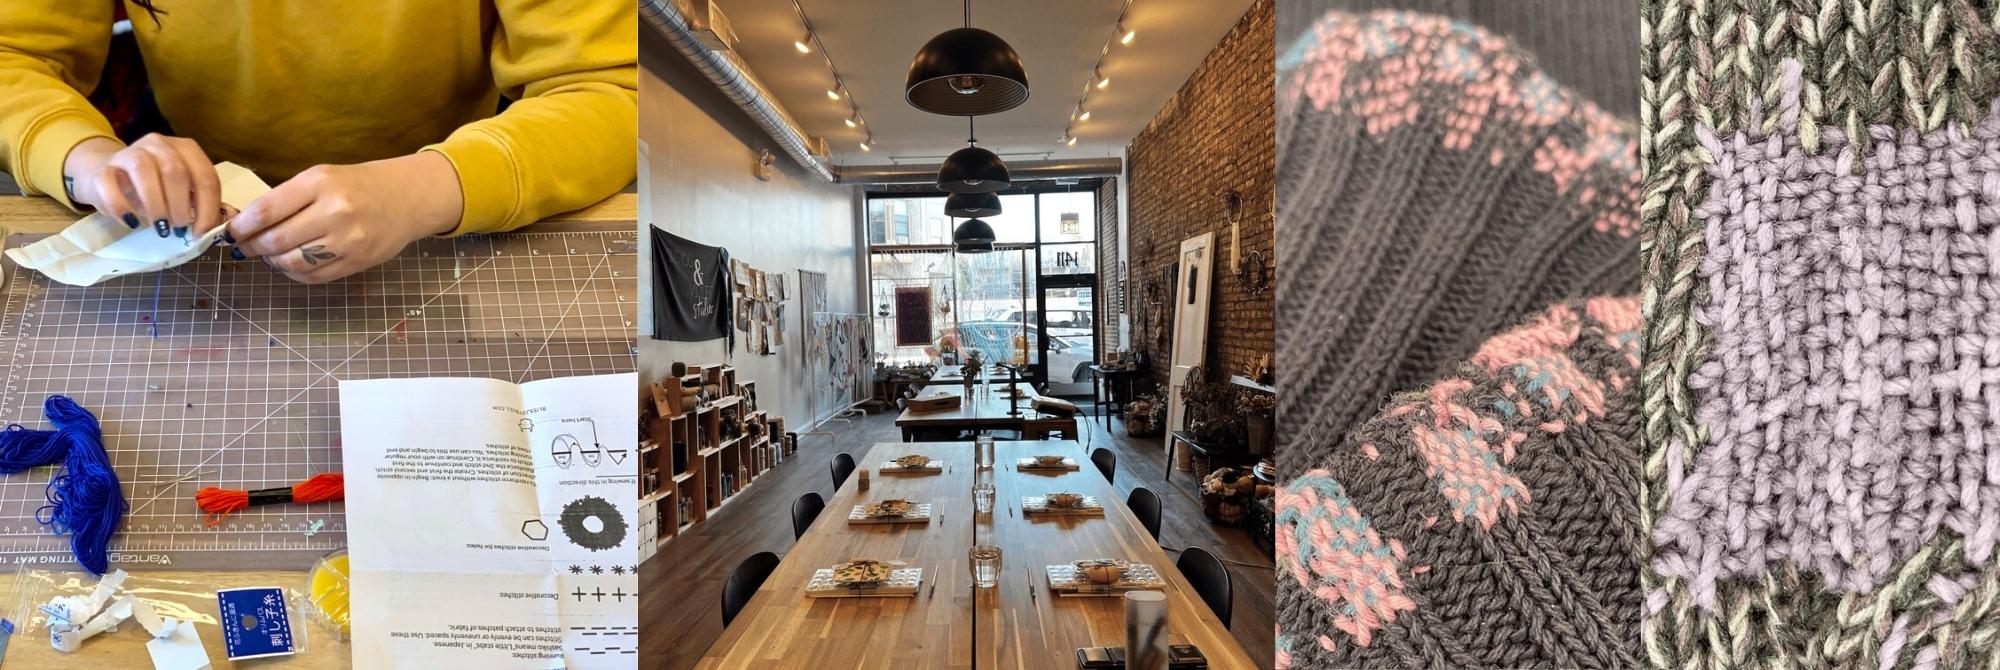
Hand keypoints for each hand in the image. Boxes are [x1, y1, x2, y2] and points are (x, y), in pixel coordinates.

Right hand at [63, 135, 222, 238]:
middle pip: (176, 172)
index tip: (202, 232)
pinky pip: (109, 184)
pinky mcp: (103, 169)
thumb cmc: (155, 188)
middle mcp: (158, 144)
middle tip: (179, 229)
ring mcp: (128, 153)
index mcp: (185, 149)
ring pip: (144, 171)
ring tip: (161, 228)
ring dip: (156, 205)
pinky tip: (132, 223)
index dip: (208, 208)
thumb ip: (203, 205)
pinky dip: (122, 206)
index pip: (205, 176)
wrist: (109, 176)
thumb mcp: (183, 194)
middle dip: (182, 206)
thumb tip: (224, 225)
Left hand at [228, 152, 463, 283]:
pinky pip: (314, 276)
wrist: (406, 198)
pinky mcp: (357, 261)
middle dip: (253, 246)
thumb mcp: (322, 177)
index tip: (232, 231)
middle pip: (276, 240)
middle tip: (245, 247)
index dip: (242, 226)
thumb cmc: (357, 185)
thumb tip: (246, 225)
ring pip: (293, 262)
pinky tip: (291, 264)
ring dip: (273, 262)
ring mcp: (348, 240)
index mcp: (321, 183)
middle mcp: (335, 211)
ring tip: (269, 255)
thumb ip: (287, 198)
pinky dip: (295, 273)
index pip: (267, 210)